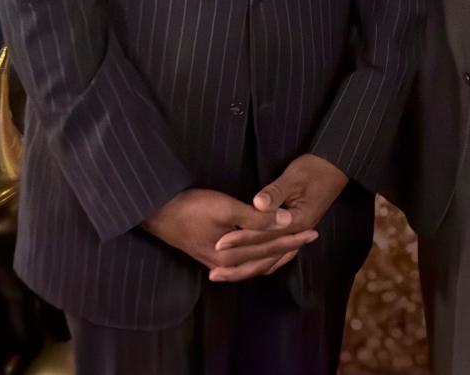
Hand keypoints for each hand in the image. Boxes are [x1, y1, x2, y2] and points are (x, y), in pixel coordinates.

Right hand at [143, 187, 317, 279]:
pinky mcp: (209, 254)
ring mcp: (216, 261)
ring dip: (273, 253)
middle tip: (309, 237)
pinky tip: (259, 252)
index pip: (271, 248)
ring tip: (291, 245)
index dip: (294, 239)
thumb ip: (258, 219)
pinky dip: (257, 256)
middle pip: (264, 259)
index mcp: (233, 254)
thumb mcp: (227, 209)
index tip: (313, 231)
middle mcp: (226, 263)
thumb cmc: (191, 207)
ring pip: (253, 262)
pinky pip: (242, 260)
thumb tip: (288, 222)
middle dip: (288, 247)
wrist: (156, 212)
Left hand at [210, 154, 348, 281]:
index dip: (241, 238)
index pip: (264, 235)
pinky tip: (246, 264)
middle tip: (214, 269)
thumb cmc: (314, 169)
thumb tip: (257, 204)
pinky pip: (276, 256)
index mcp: (298, 222)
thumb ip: (275, 193)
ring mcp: (298, 237)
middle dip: (239, 261)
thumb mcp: (294, 177)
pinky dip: (260, 263)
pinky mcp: (295, 234)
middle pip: (267, 256)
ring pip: (272, 261)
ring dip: (248, 268)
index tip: (219, 242)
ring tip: (224, 273)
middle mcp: (299, 235)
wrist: (334, 168)